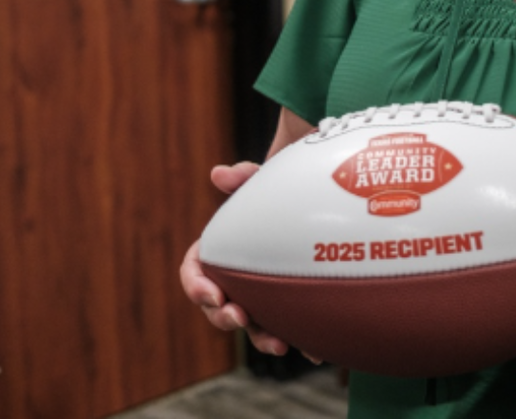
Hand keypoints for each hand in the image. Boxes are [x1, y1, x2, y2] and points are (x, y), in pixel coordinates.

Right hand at [180, 162, 294, 358]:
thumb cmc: (278, 193)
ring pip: (250, 324)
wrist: (309, 204)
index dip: (196, 286)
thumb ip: (244, 178)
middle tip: (240, 318)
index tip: (213, 294)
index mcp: (218, 252)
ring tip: (279, 344)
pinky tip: (313, 351)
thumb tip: (219, 172)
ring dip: (260, 337)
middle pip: (216, 306)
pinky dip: (297, 339)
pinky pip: (284, 326)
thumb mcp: (262, 182)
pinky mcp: (284, 304)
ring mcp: (258, 294)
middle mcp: (233, 278)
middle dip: (224, 318)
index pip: (193, 272)